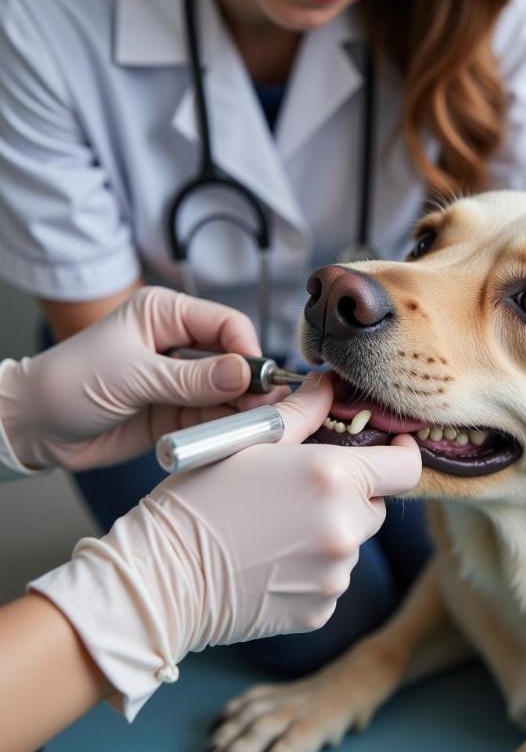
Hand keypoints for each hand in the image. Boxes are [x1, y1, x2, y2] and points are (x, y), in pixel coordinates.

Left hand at [0, 286, 281, 470]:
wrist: (34, 429)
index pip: (226, 324)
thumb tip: (245, 374)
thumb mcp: (134, 376)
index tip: (260, 379)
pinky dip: (225, 429)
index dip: (247, 350)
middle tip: (263, 408)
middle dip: (249, 384)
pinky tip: (232, 437)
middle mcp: (178, 344)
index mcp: (166, 314)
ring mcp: (180, 380)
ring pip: (229, 393)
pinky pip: (214, 418)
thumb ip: (193, 379)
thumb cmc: (69, 384)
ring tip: (251, 427)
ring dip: (240, 410)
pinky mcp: (178, 412)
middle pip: (234, 359)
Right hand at [29, 374, 421, 717]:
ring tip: (275, 529)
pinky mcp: (320, 611)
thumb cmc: (199, 500)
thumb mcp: (249, 442)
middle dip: (352, 494)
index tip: (388, 446)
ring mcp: (334, 576)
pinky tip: (270, 561)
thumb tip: (330, 386)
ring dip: (329, 532)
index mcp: (335, 477)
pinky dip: (311, 568)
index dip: (401, 452)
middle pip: (376, 506)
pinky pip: (330, 579)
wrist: (161, 578)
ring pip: (351, 543)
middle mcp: (345, 528)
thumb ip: (303, 413)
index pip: (406, 466)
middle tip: (303, 490)